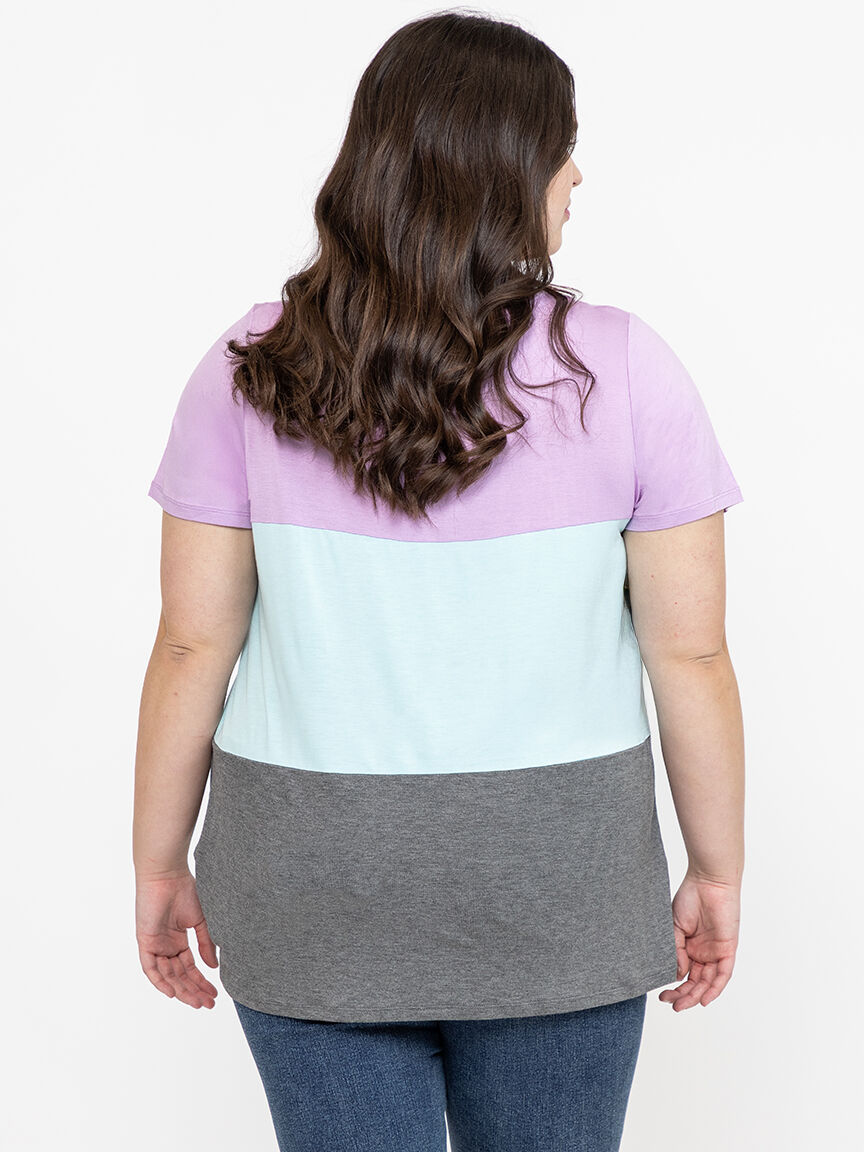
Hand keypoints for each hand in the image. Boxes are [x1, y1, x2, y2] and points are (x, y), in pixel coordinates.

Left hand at [135, 868, 218, 1007]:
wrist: (168, 874)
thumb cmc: (185, 890)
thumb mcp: (200, 921)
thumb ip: (206, 944)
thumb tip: (213, 967)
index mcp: (178, 941)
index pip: (189, 968)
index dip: (201, 982)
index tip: (215, 994)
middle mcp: (165, 946)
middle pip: (179, 976)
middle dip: (193, 991)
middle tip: (208, 1004)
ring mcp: (155, 945)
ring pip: (167, 976)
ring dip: (181, 990)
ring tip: (197, 1001)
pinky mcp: (145, 942)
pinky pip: (150, 968)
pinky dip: (160, 982)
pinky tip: (173, 993)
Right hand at [659, 871, 739, 1010]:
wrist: (708, 881)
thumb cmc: (690, 897)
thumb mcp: (675, 926)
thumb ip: (675, 951)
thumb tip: (677, 975)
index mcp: (690, 946)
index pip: (683, 973)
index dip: (674, 986)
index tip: (661, 995)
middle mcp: (703, 952)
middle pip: (695, 981)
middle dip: (683, 995)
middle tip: (671, 1003)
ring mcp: (716, 951)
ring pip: (708, 981)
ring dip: (696, 995)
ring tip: (682, 1004)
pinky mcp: (728, 949)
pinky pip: (723, 974)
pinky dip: (715, 988)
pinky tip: (704, 1000)